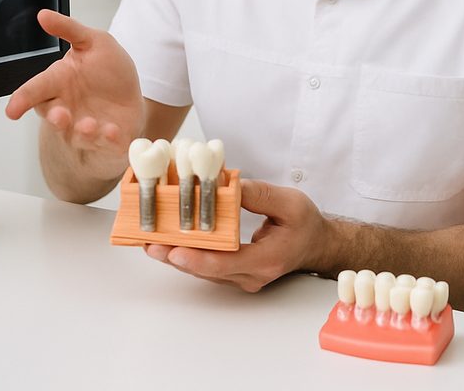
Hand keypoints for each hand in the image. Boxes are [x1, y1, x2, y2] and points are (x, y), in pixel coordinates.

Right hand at [5, 9, 143, 179]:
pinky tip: (113, 132)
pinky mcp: (107, 140)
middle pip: (53, 116)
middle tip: (60, 115)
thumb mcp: (93, 41)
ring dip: (82, 131)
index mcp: (59, 83)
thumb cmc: (107, 70)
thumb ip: (69, 29)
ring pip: (77, 134)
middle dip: (55, 118)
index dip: (21, 100)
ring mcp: (86, 126)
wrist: (132, 95)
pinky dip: (108, 140)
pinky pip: (105, 144)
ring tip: (89, 125)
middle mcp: (67, 108)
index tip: (12, 110)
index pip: (35, 91)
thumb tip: (43, 14)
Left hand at [144, 180, 331, 291]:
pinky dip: (186, 253)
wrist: (315, 244)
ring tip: (148, 240)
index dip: (198, 258)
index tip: (174, 250)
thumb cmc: (305, 224)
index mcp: (267, 259)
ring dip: (175, 256)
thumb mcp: (289, 202)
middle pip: (207, 270)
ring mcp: (241, 278)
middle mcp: (251, 275)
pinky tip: (165, 241)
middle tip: (149, 242)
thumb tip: (228, 185)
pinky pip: (205, 266)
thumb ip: (259, 194)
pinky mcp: (233, 273)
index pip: (227, 263)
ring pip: (202, 270)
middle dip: (175, 256)